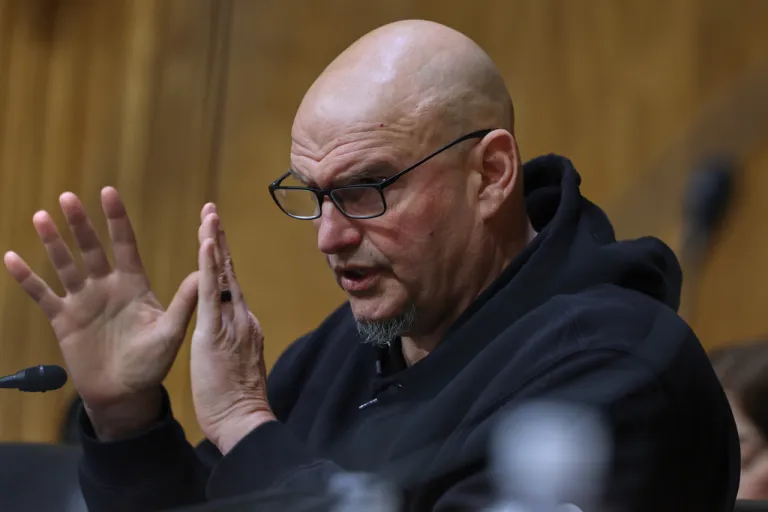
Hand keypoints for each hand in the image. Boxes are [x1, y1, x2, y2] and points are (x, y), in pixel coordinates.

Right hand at [4, 188, 197, 439]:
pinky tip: (11, 258)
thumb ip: (184, 302)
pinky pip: (42, 295)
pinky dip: (27, 278)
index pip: (124, 244)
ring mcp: (83, 301)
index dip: (116, 219)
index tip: (109, 192)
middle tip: (68, 197)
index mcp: (134, 285)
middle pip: (91, 248)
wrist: (125, 392)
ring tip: (41, 217)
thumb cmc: (153, 362)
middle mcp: (107, 286)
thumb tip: (203, 272)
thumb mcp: (172, 331)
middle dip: (80, 223)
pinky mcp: (64, 320)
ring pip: (65, 265)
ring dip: (52, 242)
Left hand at [191, 204, 274, 453]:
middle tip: (211, 211)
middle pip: (229, 272)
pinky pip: (211, 293)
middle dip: (219, 239)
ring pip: (222, 275)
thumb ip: (235, 343)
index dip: (222, 259)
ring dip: (214, 242)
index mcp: (245, 325)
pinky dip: (208, 266)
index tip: (215, 236)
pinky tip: (206, 243)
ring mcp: (233, 322)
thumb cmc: (237, 402)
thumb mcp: (236, 365)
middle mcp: (242, 317)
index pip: (231, 285)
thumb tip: (232, 332)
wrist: (245, 421)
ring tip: (208, 214)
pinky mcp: (217, 332)